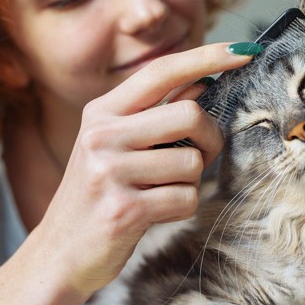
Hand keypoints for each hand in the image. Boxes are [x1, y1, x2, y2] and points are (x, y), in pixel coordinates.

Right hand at [35, 43, 255, 295]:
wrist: (60, 253)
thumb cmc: (98, 196)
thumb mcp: (115, 146)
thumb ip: (156, 113)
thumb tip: (202, 82)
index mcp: (102, 112)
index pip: (162, 71)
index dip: (207, 58)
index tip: (245, 51)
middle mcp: (102, 134)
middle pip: (190, 114)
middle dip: (210, 139)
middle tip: (200, 156)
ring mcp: (110, 171)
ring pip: (192, 162)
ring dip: (190, 181)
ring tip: (161, 192)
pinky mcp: (124, 209)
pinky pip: (186, 198)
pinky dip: (182, 208)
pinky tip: (156, 213)